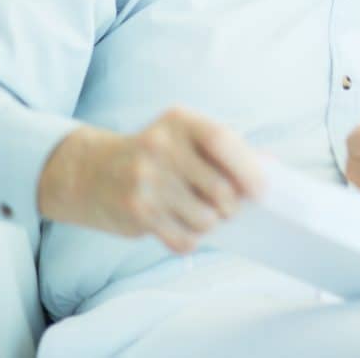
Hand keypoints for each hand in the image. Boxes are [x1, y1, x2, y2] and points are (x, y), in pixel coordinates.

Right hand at [38, 108, 263, 252]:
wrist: (89, 171)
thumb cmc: (155, 155)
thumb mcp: (186, 138)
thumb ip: (227, 150)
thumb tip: (271, 167)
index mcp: (179, 121)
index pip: (222, 140)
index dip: (248, 169)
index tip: (261, 191)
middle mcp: (160, 147)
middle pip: (220, 188)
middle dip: (232, 206)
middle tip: (228, 208)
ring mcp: (145, 180)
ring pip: (206, 218)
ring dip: (212, 223)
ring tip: (201, 214)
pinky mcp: (135, 212)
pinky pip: (184, 238)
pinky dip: (192, 239)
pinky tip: (182, 226)